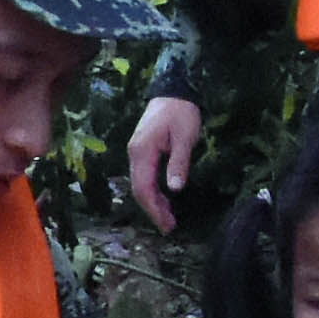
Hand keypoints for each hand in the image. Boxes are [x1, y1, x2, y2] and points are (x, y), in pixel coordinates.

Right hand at [127, 95, 204, 230]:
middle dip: (153, 210)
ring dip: (153, 203)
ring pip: (140, 184)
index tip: (167, 224)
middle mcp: (134, 153)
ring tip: (169, 219)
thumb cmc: (182, 112)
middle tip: (170, 227)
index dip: (154, 209)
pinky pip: (144, 176)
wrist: (174, 90)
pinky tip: (165, 199)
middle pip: (139, 189)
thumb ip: (178, 163)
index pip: (144, 187)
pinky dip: (153, 191)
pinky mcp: (142, 151)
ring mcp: (136, 152)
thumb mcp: (185, 138)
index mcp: (142, 151)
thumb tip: (174, 189)